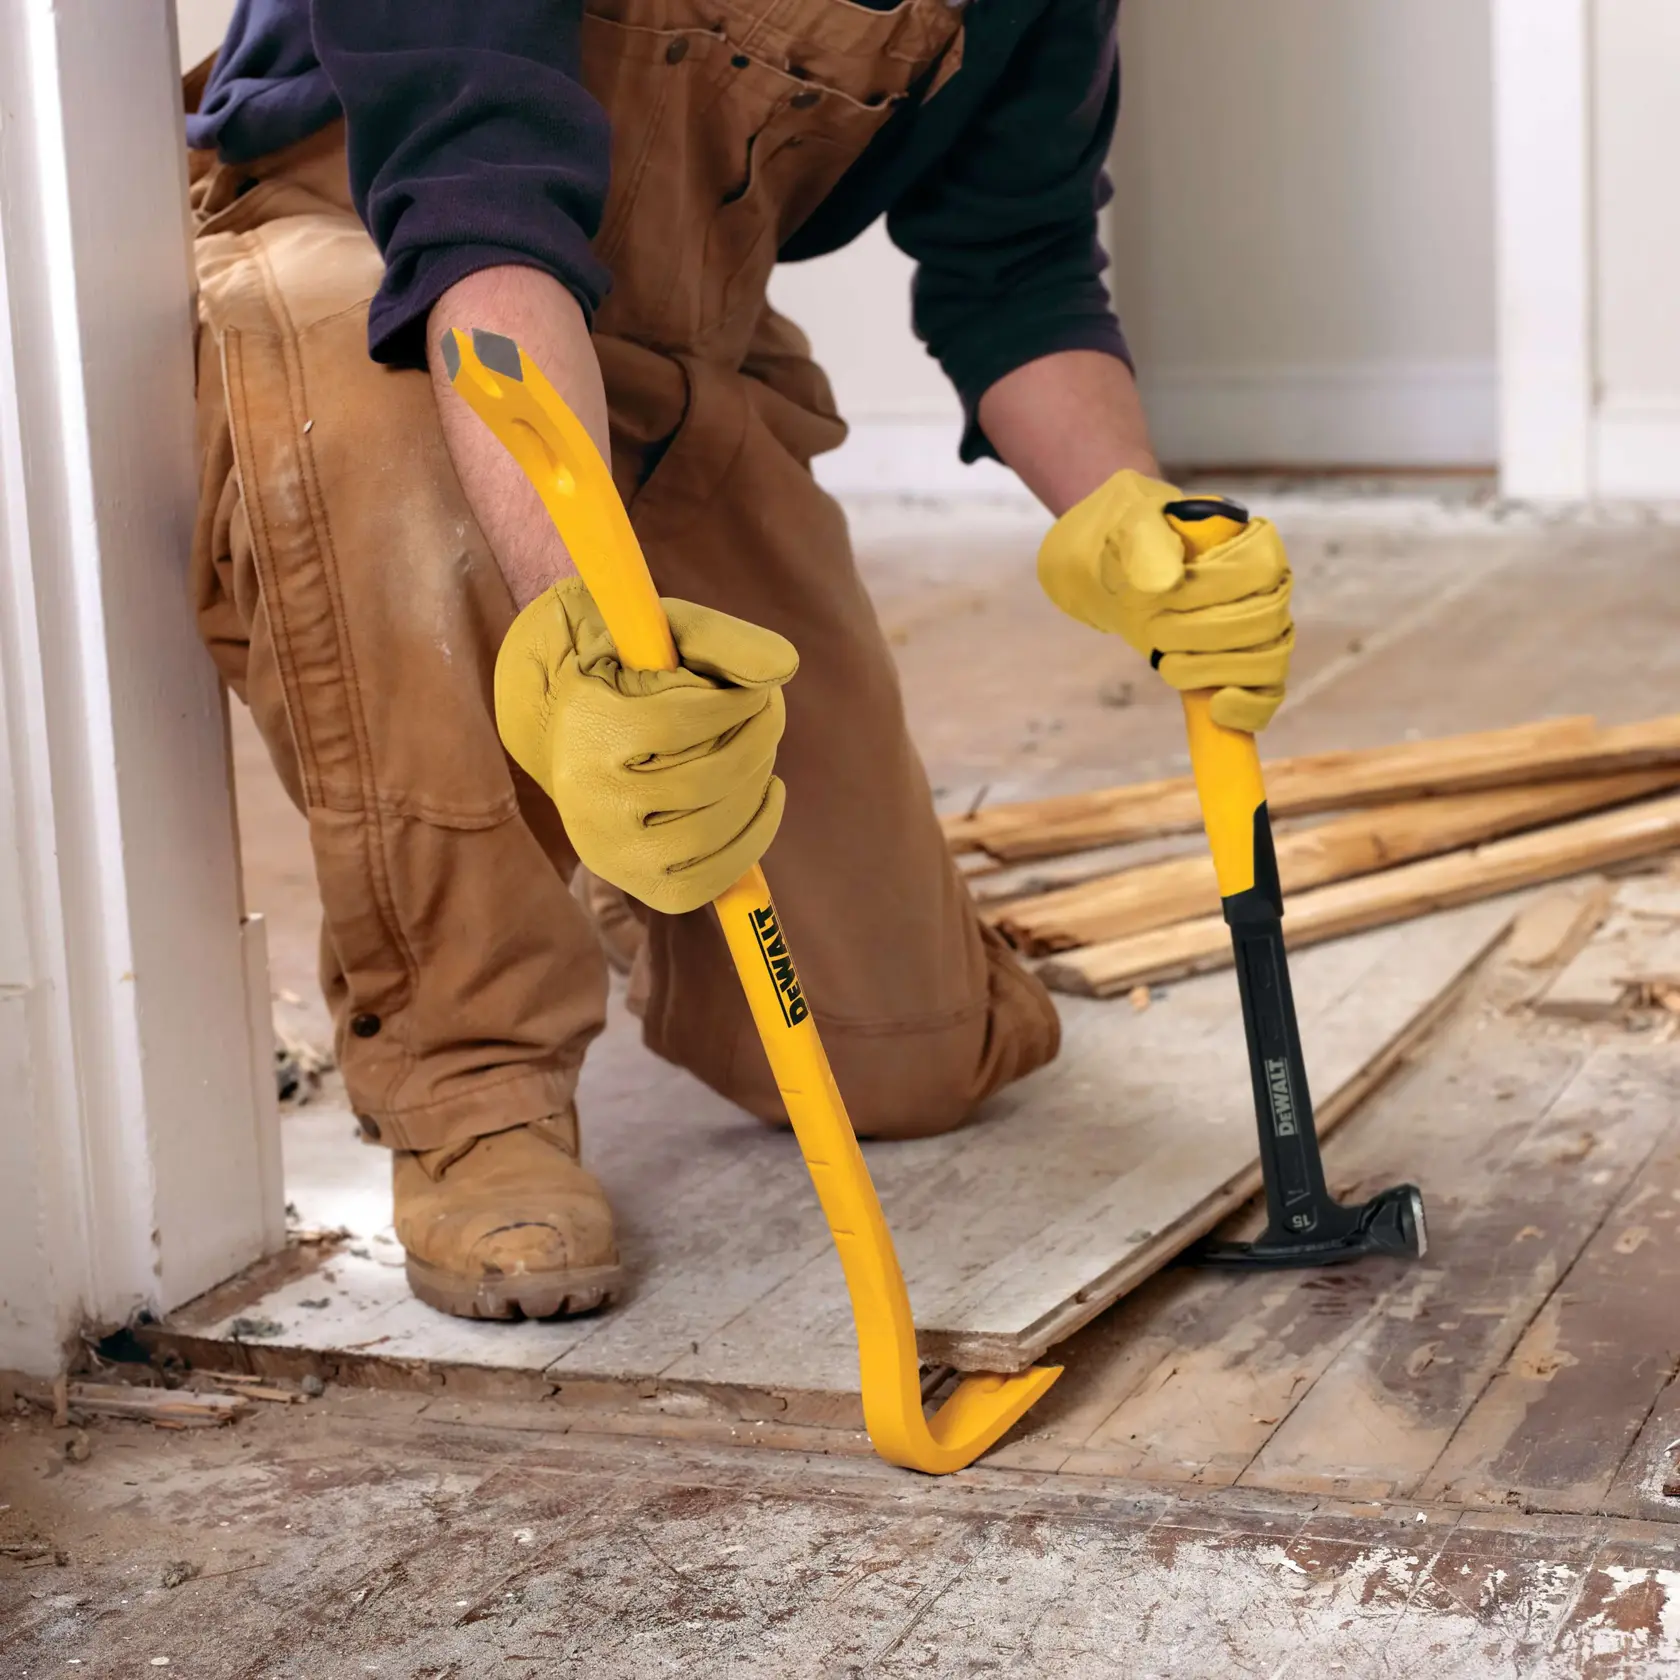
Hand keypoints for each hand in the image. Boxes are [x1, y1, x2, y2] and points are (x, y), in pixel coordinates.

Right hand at [495, 577, 797, 913]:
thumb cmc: (641, 673)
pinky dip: (758, 833)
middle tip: (770, 711)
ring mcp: (612, 852)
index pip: (678, 723)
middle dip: (758, 738)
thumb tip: (785, 667)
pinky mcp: (643, 884)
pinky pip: (717, 877)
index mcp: (585, 726)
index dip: (736, 704)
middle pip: (704, 779)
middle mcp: (587, 798)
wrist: (587, 733)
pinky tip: (767, 792)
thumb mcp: (667, 635)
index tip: (756, 689)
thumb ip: (723, 638)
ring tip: (762, 748)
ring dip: (759, 779)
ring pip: (715, 827)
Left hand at [1037, 469, 1293, 732]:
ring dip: (1212, 669)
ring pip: (1268, 662)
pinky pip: (1269, 694)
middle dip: (1200, 634)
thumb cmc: (1134, 545)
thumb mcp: (1130, 531)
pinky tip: (1216, 708)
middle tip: (1153, 629)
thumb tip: (1164, 584)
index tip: (1164, 594)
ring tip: (1165, 662)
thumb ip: (1147, 546)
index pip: (1260, 571)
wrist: (1120, 572)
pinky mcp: (1247, 666)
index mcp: (1252, 543)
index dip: (1211, 590)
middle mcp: (1270, 587)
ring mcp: (1263, 630)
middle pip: (1263, 623)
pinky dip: (1248, 709)